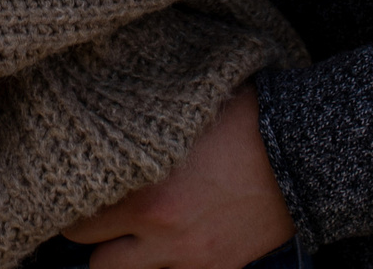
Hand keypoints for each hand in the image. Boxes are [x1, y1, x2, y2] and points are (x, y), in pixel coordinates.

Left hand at [62, 83, 293, 268]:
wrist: (301, 154)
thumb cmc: (239, 122)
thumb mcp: (173, 119)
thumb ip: (130, 138)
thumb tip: (94, 134)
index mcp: (144, 195)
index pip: (78, 223)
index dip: (72, 208)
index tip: (74, 196)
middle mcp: (161, 234)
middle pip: (96, 262)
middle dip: (93, 241)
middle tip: (96, 219)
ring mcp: (191, 259)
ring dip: (124, 259)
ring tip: (129, 236)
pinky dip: (164, 266)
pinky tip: (167, 242)